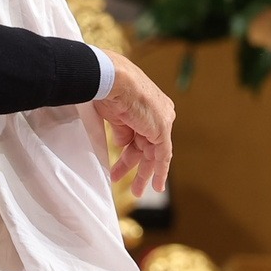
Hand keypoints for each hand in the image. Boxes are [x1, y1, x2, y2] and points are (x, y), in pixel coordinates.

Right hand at [93, 50, 173, 196]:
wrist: (111, 79)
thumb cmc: (107, 89)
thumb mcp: (114, 115)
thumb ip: (122, 131)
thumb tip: (123, 144)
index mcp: (148, 107)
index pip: (142, 134)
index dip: (132, 152)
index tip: (124, 163)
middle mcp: (159, 114)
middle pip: (148, 147)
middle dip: (138, 167)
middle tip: (134, 186)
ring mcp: (162, 122)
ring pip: (154, 154)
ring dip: (143, 173)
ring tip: (136, 191)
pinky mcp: (162, 130)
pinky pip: (163, 156)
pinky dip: (160, 171)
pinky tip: (156, 186)